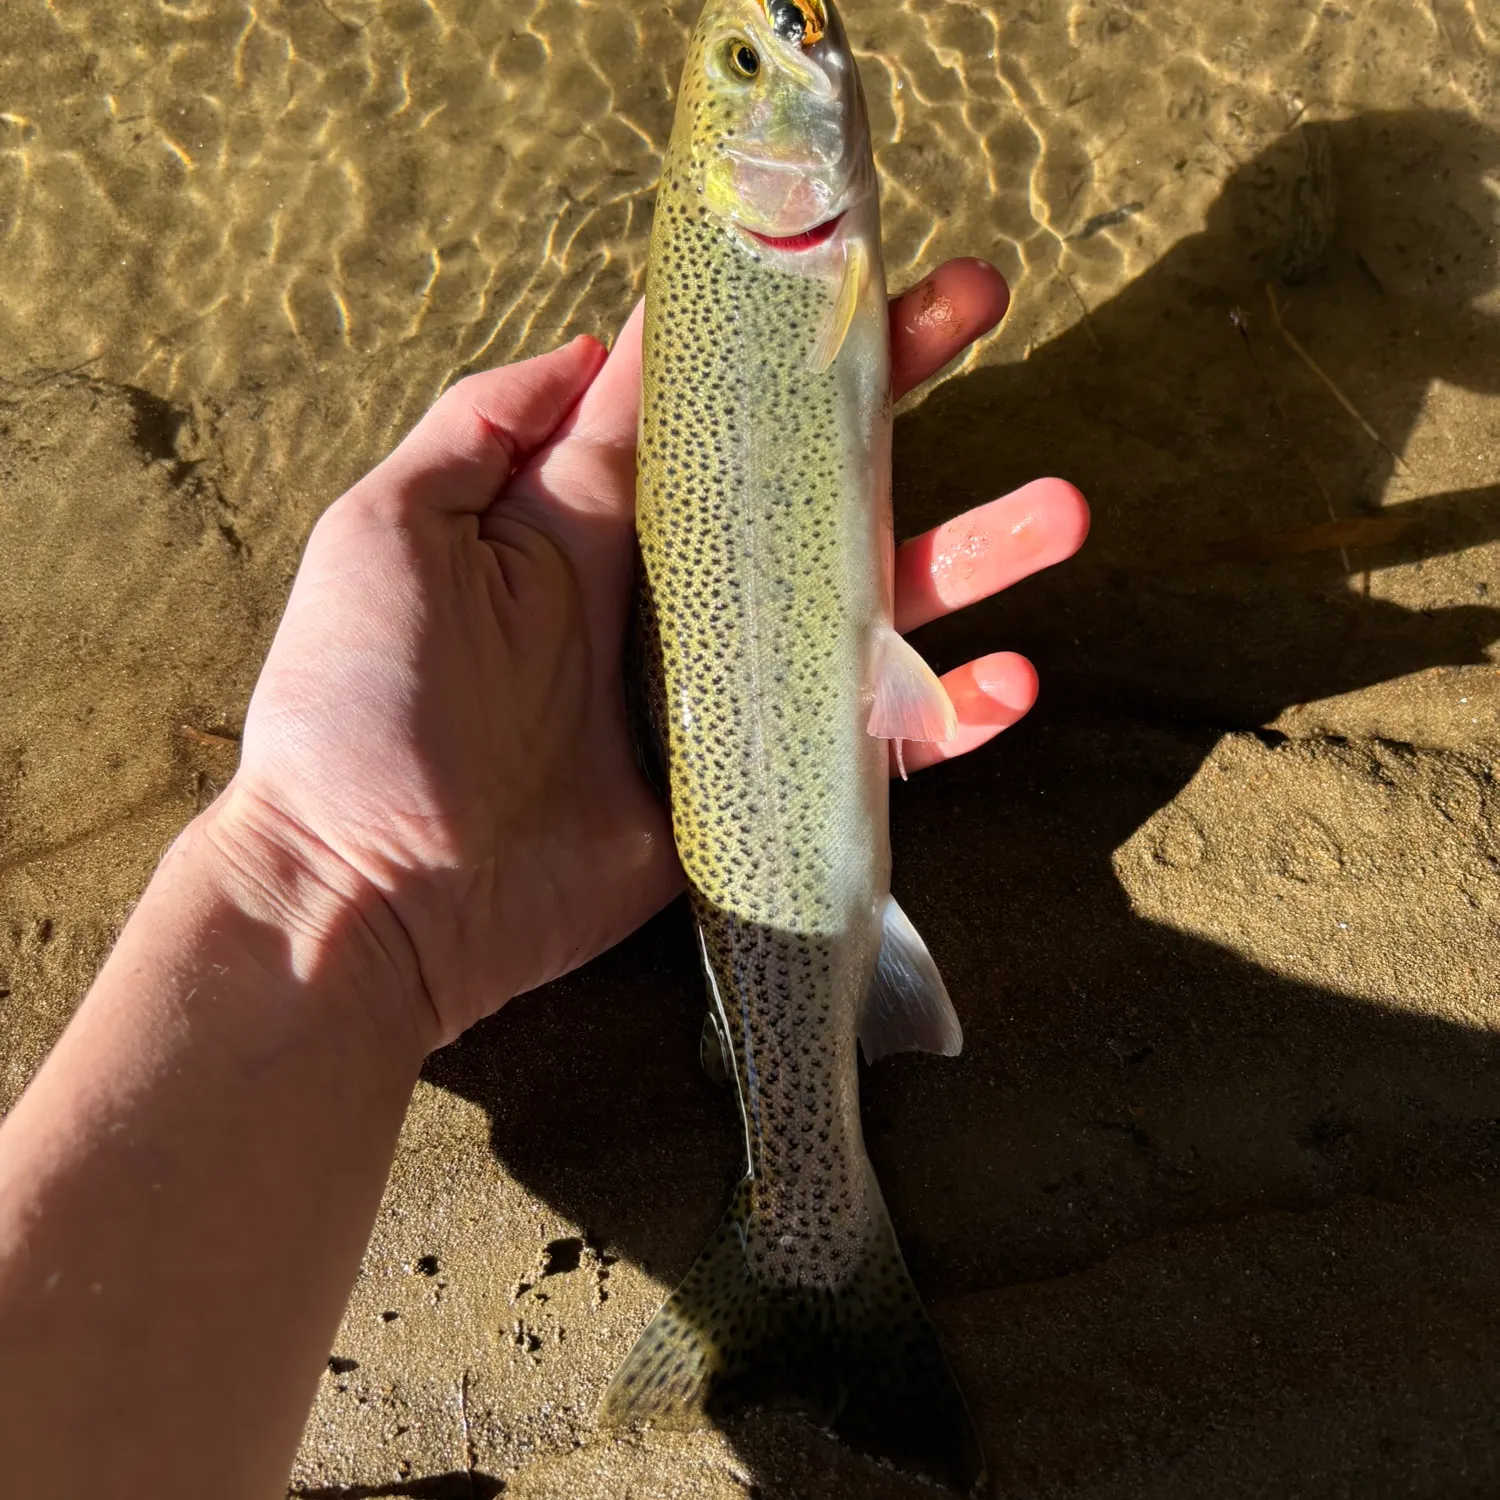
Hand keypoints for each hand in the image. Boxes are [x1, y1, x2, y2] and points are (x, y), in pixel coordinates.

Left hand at [217, 259, 1087, 1046]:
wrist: (374, 893)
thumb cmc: (361, 706)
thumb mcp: (389, 530)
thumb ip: (486, 426)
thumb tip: (597, 343)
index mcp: (594, 516)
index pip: (708, 400)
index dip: (775, 324)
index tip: (848, 251)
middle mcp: (675, 590)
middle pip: (808, 476)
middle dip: (893, 389)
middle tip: (976, 305)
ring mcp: (725, 690)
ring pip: (869, 604)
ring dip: (969, 553)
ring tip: (1060, 511)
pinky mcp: (754, 785)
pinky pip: (870, 742)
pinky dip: (945, 716)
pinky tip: (1010, 684)